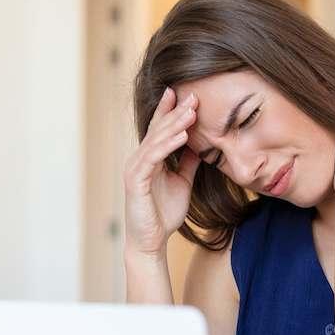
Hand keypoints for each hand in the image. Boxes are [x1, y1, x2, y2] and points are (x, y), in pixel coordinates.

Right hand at [123, 87, 200, 257]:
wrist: (151, 241)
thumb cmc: (164, 214)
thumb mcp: (183, 182)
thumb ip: (188, 162)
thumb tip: (200, 144)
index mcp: (148, 158)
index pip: (159, 129)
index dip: (170, 110)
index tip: (185, 93)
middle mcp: (138, 159)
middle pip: (158, 130)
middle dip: (176, 112)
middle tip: (193, 96)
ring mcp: (135, 169)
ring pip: (155, 140)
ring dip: (174, 125)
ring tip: (191, 112)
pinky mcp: (135, 181)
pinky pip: (153, 158)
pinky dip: (168, 146)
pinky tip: (183, 136)